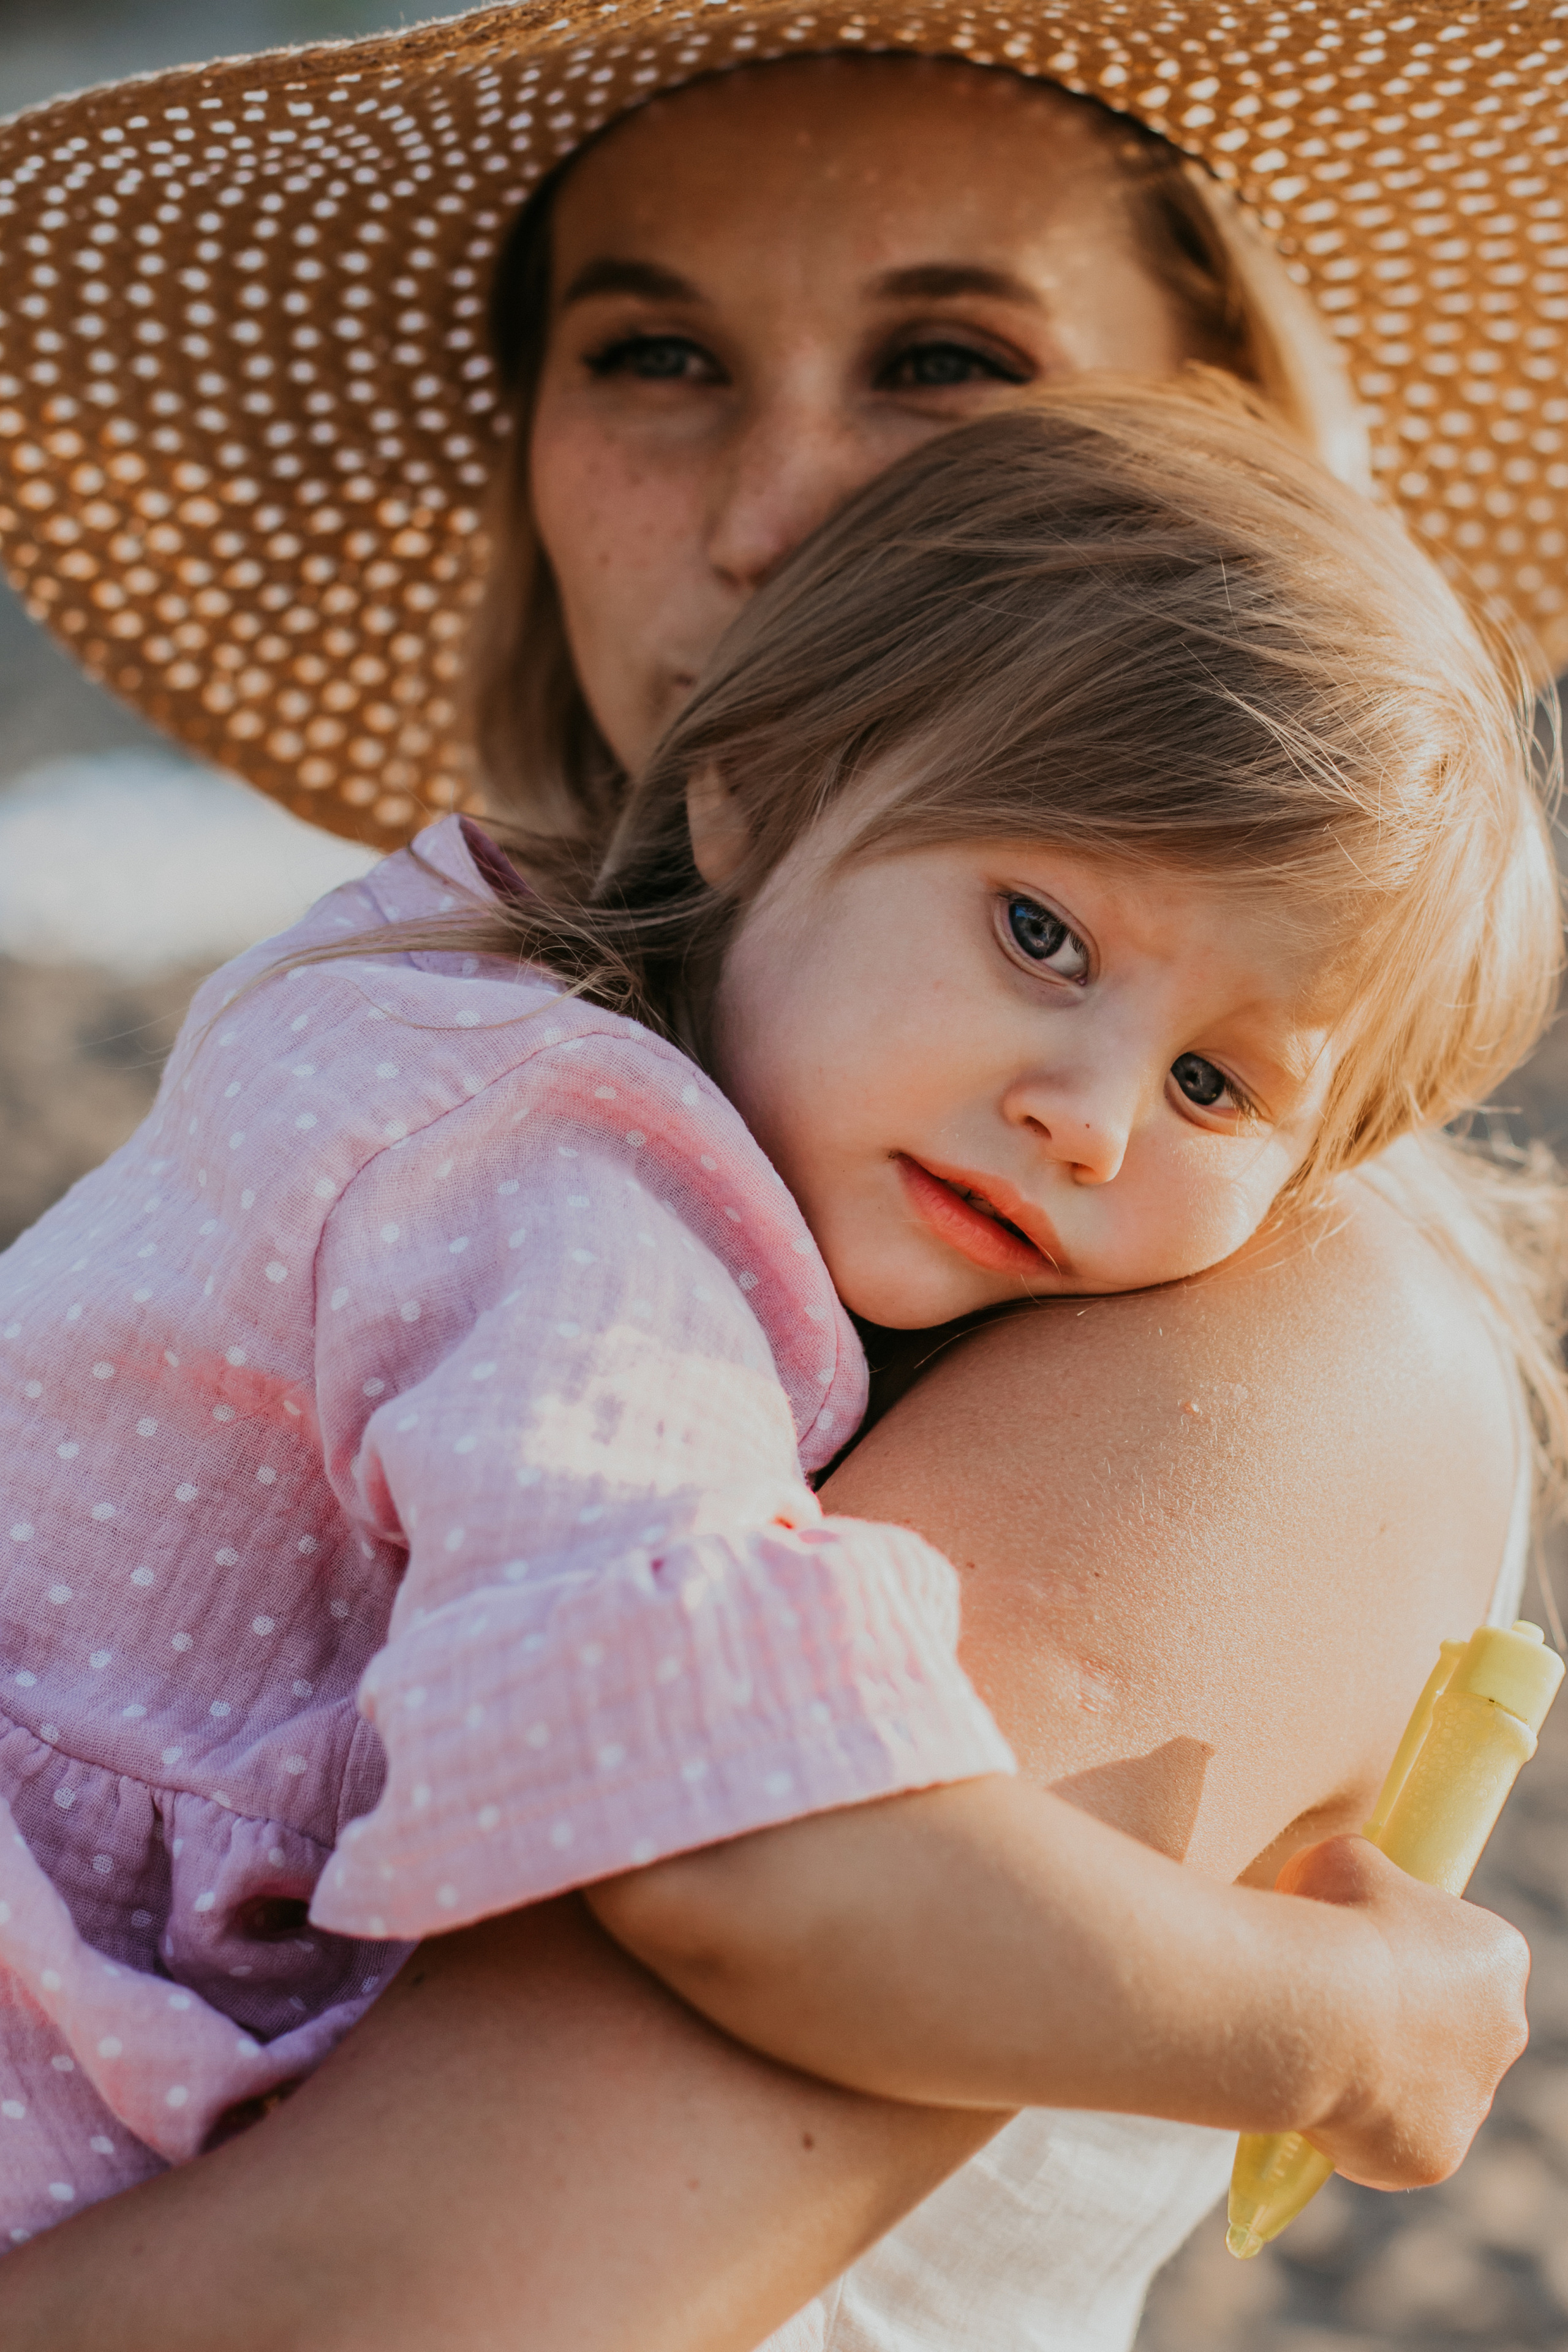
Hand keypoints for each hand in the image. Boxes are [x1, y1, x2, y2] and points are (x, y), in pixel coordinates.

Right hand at [1281, 1835, 1529, 2189]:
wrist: (1323, 2011)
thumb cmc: (1339, 1923)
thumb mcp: (1346, 1862)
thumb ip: (1368, 1878)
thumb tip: (1350, 1885)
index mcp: (1498, 1956)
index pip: (1462, 1956)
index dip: (1407, 1953)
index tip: (1362, 1951)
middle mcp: (1507, 2031)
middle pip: (1455, 2028)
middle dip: (1405, 2022)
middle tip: (1339, 2005)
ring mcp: (1474, 2101)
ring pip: (1427, 2090)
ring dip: (1383, 2076)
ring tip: (1319, 2050)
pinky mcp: (1436, 2156)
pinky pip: (1393, 2140)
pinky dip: (1358, 2126)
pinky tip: (1318, 2093)